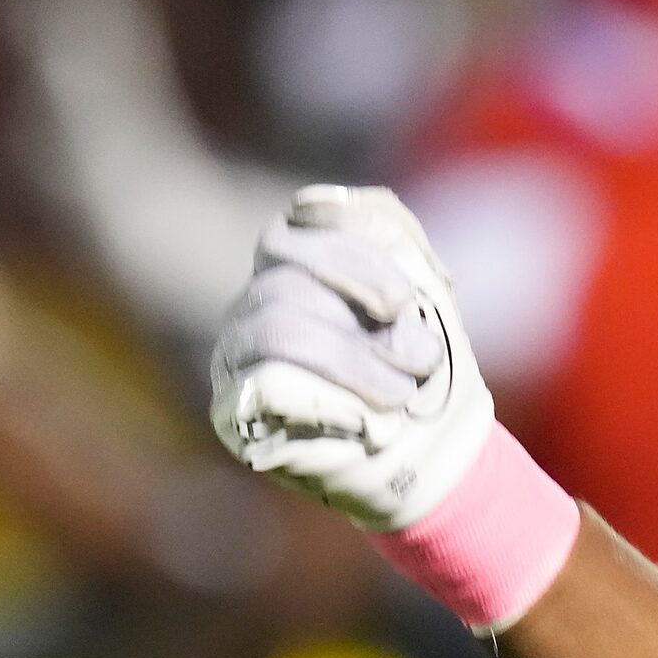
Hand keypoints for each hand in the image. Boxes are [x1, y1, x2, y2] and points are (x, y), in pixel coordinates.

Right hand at [210, 186, 494, 531]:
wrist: (425, 452)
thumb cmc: (420, 364)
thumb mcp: (423, 291)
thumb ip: (392, 237)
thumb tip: (337, 205)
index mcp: (294, 262)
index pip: (297, 225)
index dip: (350, 253)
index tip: (403, 301)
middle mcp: (254, 300)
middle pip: (292, 277)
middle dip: (367, 317)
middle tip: (422, 358)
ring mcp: (234, 353)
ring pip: (278, 328)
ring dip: (354, 362)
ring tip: (400, 395)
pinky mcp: (233, 409)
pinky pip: (267, 386)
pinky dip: (330, 401)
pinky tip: (367, 423)